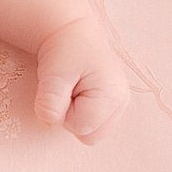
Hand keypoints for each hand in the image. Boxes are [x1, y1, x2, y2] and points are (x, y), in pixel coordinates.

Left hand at [34, 16, 129, 145]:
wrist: (73, 34)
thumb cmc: (65, 51)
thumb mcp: (53, 74)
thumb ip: (50, 100)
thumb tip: (49, 122)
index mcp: (113, 95)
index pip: (81, 127)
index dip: (64, 113)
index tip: (64, 89)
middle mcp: (122, 103)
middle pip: (89, 137)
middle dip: (72, 118)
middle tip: (68, 91)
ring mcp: (120, 106)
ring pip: (91, 134)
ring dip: (76, 117)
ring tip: (74, 91)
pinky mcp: (113, 107)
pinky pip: (92, 126)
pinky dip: (82, 114)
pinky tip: (80, 94)